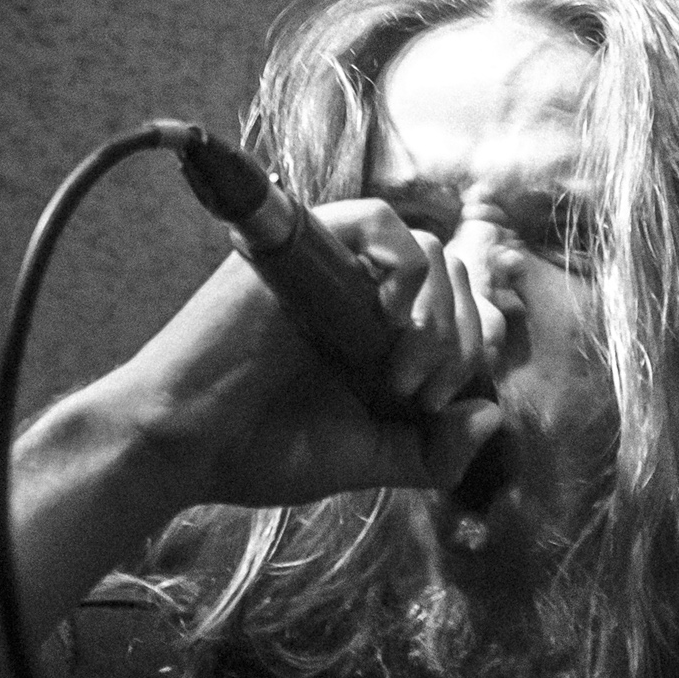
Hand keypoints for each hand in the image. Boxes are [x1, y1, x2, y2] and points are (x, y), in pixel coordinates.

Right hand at [100, 197, 504, 509]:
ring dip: (435, 318)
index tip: (441, 403)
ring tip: (399, 375)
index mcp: (378, 334)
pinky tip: (388, 318)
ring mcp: (331, 266)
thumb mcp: (367, 458)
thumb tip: (493, 413)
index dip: (474, 347)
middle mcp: (360, 292)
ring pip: (426, 252)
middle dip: (458, 343)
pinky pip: (378, 219)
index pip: (461, 310)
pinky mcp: (301, 247)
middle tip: (419, 397)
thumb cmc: (262, 450)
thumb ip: (433, 450)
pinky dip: (404, 265)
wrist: (185, 446)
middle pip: (452, 281)